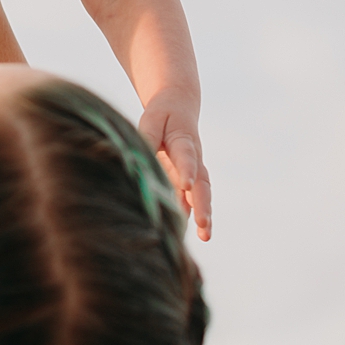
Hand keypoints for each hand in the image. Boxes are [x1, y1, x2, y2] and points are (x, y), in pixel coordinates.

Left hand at [138, 90, 211, 240]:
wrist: (179, 108)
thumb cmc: (162, 116)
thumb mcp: (152, 119)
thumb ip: (149, 138)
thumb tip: (139, 159)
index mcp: (184, 140)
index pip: (186, 157)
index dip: (187, 170)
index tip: (186, 184)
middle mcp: (194, 159)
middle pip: (201, 182)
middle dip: (202, 203)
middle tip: (203, 223)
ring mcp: (193, 172)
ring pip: (201, 194)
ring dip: (203, 214)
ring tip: (205, 236)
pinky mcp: (187, 180)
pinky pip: (191, 200)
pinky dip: (192, 216)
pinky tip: (190, 234)